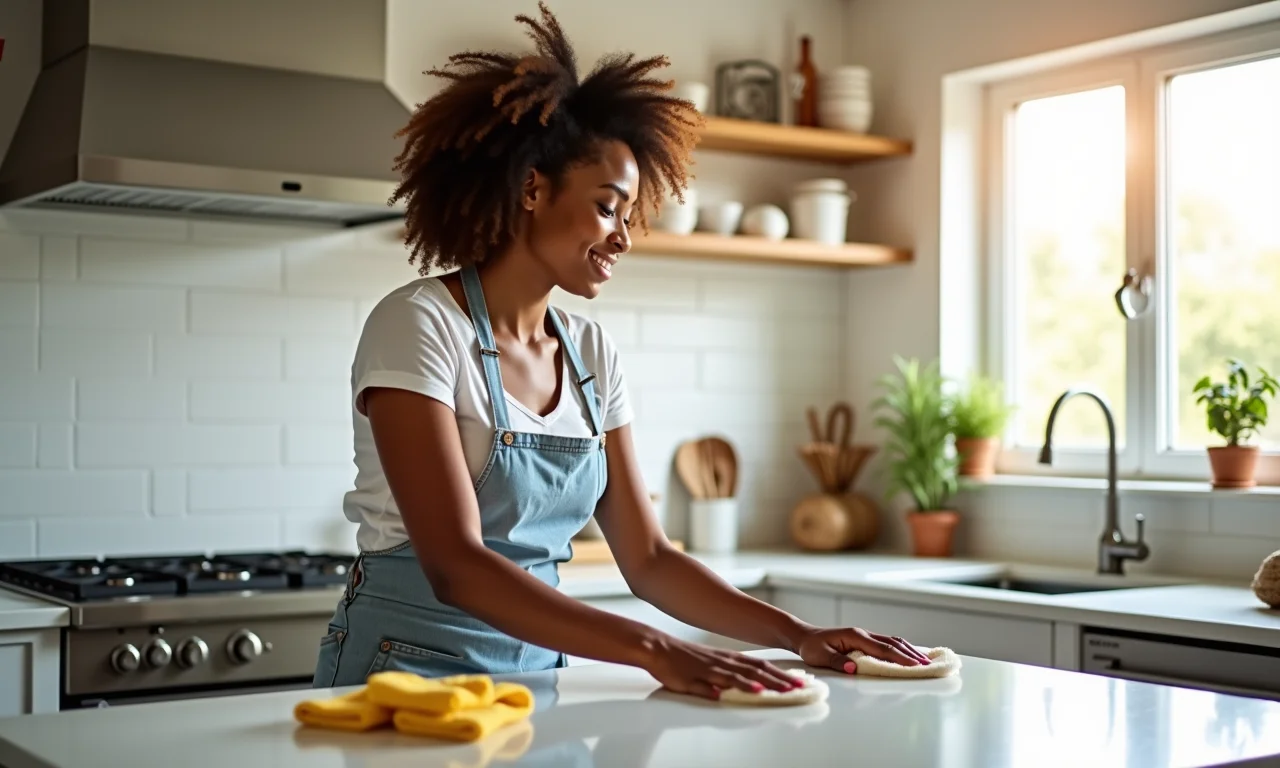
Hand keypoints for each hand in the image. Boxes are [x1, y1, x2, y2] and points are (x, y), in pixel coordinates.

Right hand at [639, 634, 802, 700]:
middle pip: (759, 669)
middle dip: (782, 679)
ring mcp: (716, 666)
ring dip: (770, 682)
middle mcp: (725, 660)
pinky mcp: (704, 673)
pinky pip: (727, 681)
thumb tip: (735, 690)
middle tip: (801, 687)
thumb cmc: (677, 660)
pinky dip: (744, 686)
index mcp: (727, 658)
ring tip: (787, 689)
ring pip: (748, 675)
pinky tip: (756, 691)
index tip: (796, 681)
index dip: (778, 673)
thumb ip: (720, 678)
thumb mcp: (703, 669)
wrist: (656, 648)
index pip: (759, 666)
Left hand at [794, 626, 930, 673]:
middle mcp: (863, 634)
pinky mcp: (864, 639)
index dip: (900, 658)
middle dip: (911, 654)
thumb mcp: (820, 656)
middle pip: (893, 643)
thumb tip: (854, 668)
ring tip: (925, 660)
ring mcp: (865, 635)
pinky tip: (909, 653)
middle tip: (928, 665)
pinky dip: (901, 648)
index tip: (915, 666)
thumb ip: (837, 662)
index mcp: (855, 636)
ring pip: (892, 641)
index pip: (883, 649)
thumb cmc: (812, 647)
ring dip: (909, 650)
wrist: (804, 636)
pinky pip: (887, 643)